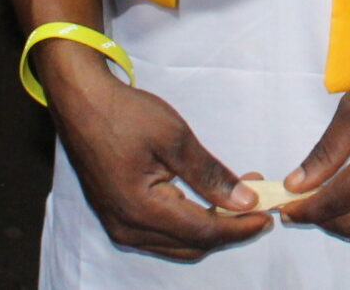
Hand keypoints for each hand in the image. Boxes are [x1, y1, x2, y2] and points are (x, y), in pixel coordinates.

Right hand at [40, 42, 272, 260]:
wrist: (82, 103)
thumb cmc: (125, 115)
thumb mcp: (174, 138)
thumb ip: (210, 174)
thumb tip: (245, 201)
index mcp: (140, 210)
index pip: (202, 233)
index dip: (239, 228)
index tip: (267, 216)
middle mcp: (127, 228)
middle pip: (191, 245)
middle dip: (228, 229)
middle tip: (257, 202)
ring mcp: (120, 225)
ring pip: (177, 244)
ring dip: (210, 228)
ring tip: (238, 198)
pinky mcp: (118, 217)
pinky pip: (161, 235)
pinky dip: (189, 224)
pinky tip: (207, 201)